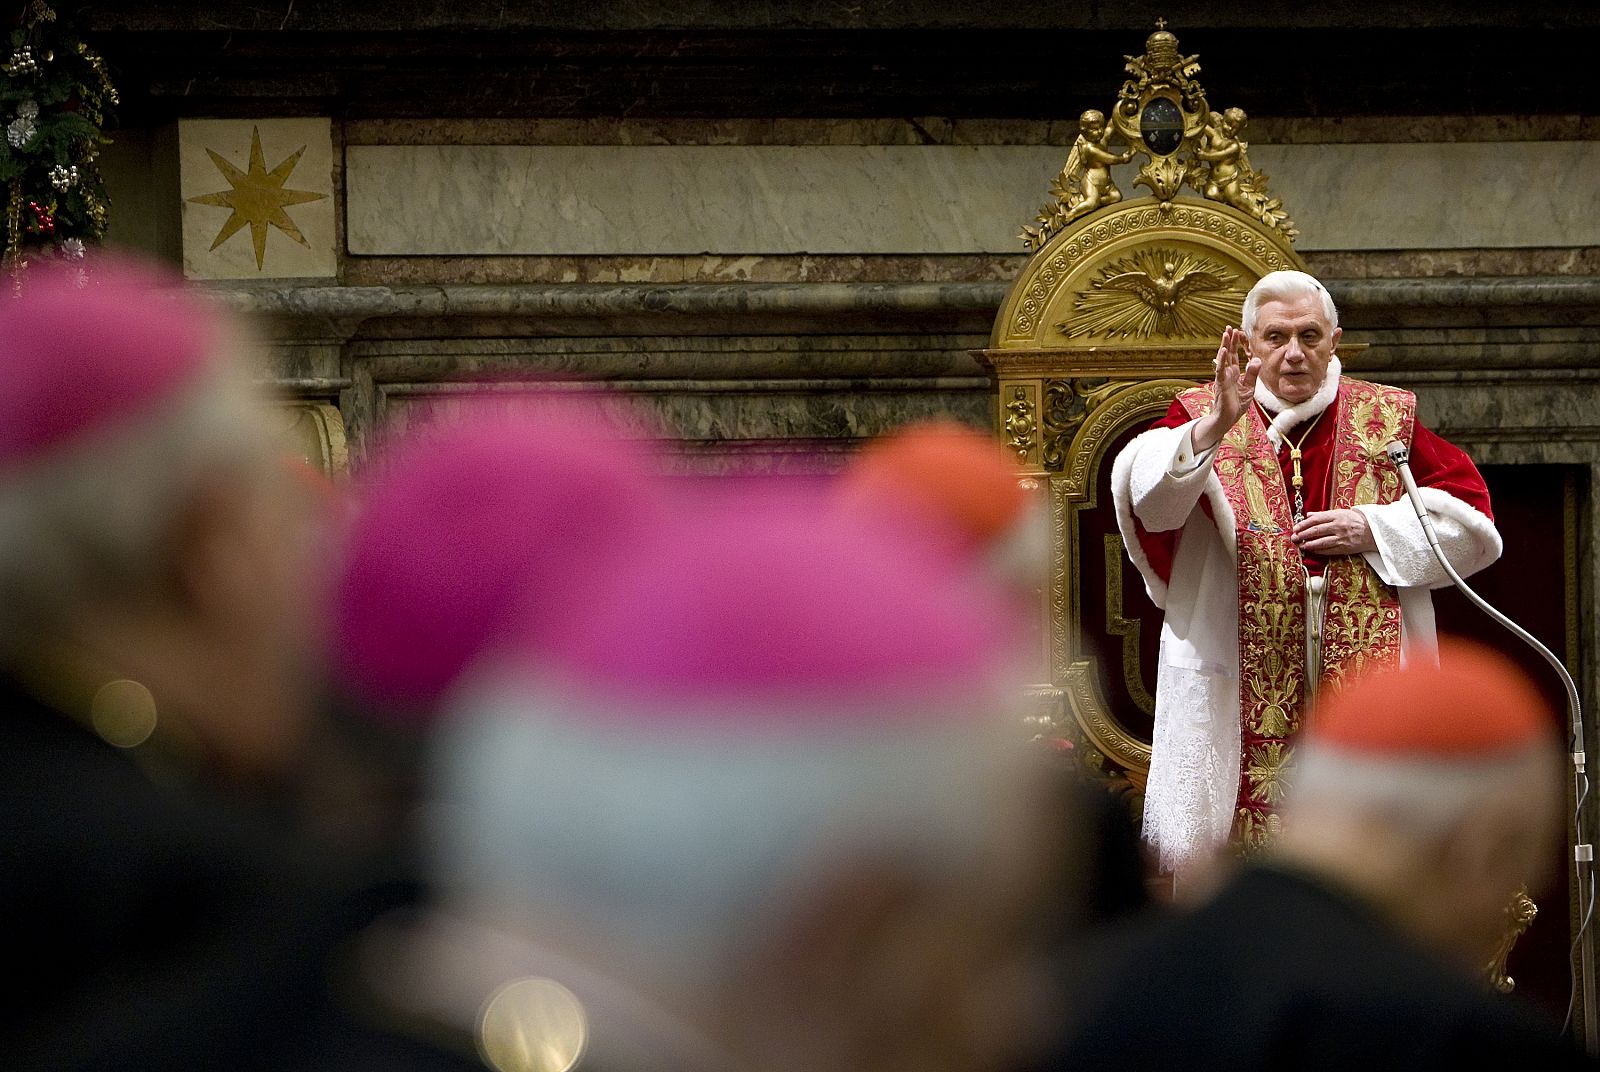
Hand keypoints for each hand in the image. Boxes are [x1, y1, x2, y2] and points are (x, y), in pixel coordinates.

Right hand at [1192, 325, 1260, 452]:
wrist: (1228, 418)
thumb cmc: (1236, 404)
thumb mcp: (1249, 387)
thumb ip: (1252, 373)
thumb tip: (1257, 359)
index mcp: (1233, 373)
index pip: (1234, 355)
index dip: (1236, 344)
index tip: (1238, 333)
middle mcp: (1227, 373)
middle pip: (1228, 353)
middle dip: (1229, 340)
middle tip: (1230, 327)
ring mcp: (1223, 377)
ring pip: (1223, 358)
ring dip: (1225, 345)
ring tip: (1226, 333)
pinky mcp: (1221, 383)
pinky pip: (1221, 369)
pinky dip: (1222, 359)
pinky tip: (1224, 349)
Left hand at [1291, 509, 1375, 555]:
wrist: (1373, 531)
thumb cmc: (1355, 520)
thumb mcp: (1340, 512)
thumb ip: (1323, 514)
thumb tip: (1308, 515)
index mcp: (1336, 515)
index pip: (1315, 519)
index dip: (1303, 524)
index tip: (1295, 528)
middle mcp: (1338, 526)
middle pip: (1316, 530)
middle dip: (1303, 535)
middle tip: (1294, 538)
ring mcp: (1341, 537)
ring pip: (1321, 542)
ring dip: (1309, 544)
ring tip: (1301, 545)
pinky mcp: (1345, 547)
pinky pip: (1328, 550)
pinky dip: (1318, 551)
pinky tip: (1311, 550)